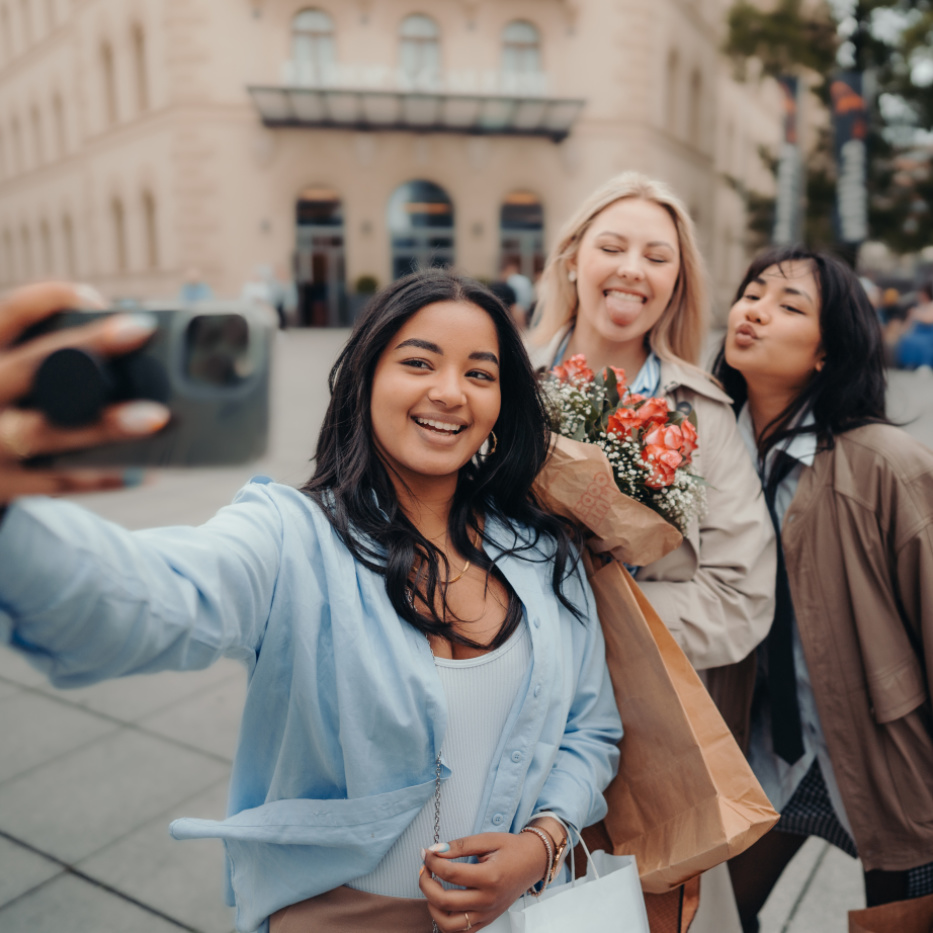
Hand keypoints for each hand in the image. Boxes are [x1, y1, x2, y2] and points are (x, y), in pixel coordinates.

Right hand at [0, 282, 169, 504]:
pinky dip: (101, 476)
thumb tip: (126, 338)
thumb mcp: (6, 371)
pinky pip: (57, 482)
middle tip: (140, 330)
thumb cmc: (0, 406)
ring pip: (44, 431)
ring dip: (103, 424)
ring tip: (155, 416)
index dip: (51, 299)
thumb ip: (43, 360)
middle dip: (87, 345)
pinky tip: (143, 471)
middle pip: (31, 366)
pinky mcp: (4, 486)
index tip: (96, 298)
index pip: (9, 314)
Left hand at [419, 831, 548, 931]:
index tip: (426, 852)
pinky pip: (461, 931)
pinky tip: (443, 903)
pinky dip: (446, 921)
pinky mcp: (487, 921)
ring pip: (449, 925)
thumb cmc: (512, 849)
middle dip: (425, 883)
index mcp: (489, 877)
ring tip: (432, 888)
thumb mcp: (487, 839)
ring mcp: (487, 914)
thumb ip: (460, 846)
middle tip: (424, 868)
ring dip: (432, 907)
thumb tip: (435, 850)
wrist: (533, 863)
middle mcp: (488, 901)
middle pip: (444, 901)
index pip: (450, 873)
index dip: (432, 861)